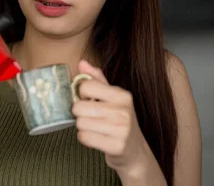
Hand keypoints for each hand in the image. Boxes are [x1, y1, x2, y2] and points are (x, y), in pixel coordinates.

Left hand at [72, 59, 150, 175]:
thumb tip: (82, 62)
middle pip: (79, 107)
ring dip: (82, 127)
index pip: (86, 86)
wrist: (135, 151)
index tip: (88, 100)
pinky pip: (84, 137)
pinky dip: (85, 138)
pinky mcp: (115, 146)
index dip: (81, 94)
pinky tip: (96, 138)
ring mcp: (121, 130)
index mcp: (122, 95)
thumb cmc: (120, 121)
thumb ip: (97, 79)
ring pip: (80, 123)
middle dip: (80, 114)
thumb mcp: (113, 98)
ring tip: (95, 128)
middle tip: (91, 117)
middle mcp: (123, 111)